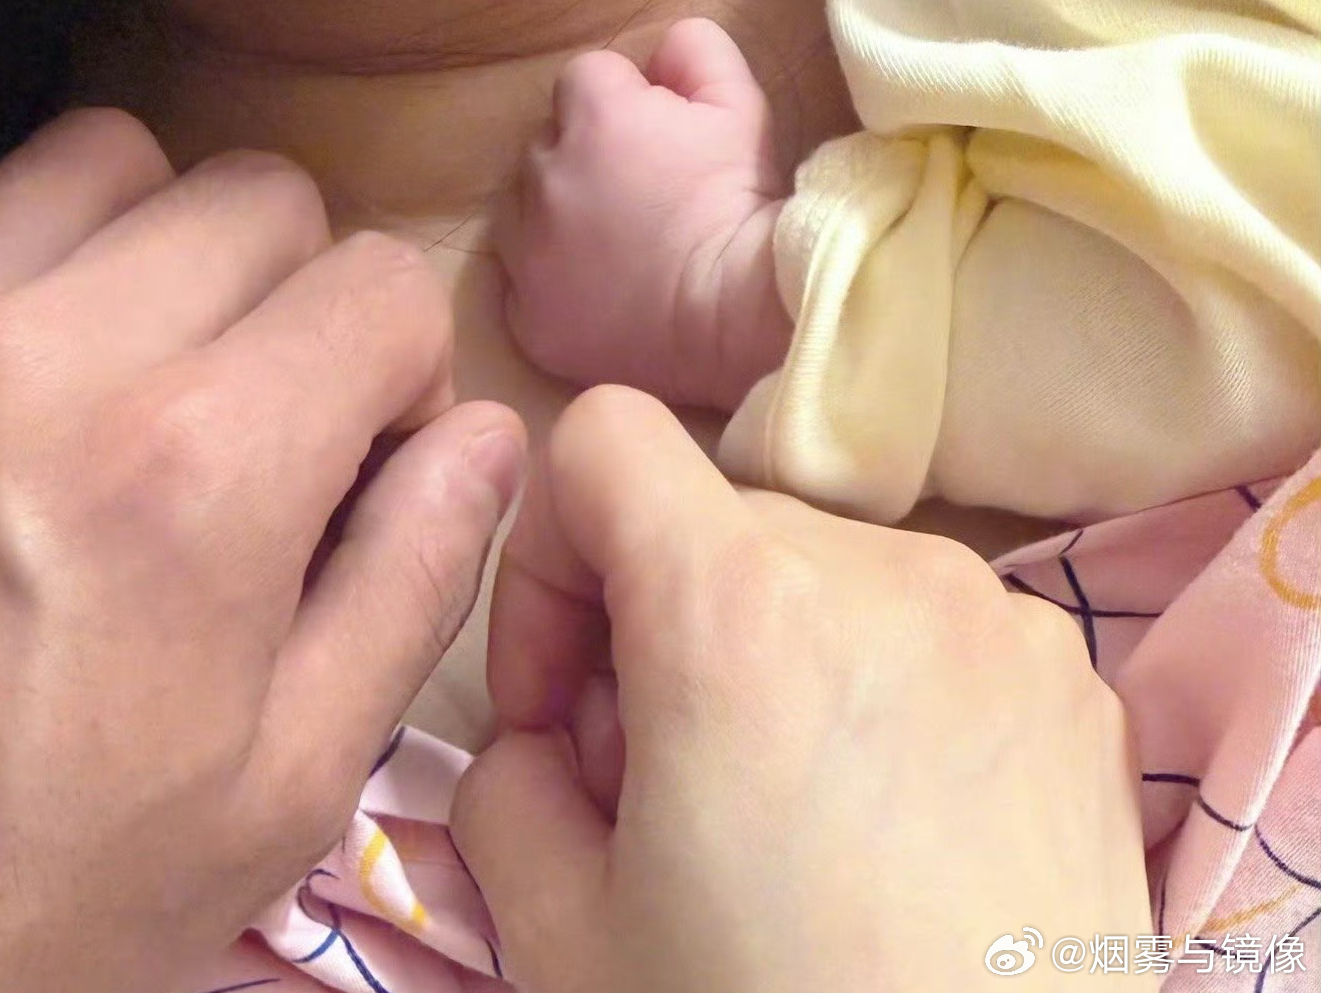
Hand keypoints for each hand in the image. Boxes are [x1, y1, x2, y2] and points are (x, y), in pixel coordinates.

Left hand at [0, 109, 524, 992]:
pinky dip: (22, 257)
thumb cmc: (33, 894)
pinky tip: (25, 380)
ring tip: (148, 382)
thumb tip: (480, 442)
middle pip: (256, 198)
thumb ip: (410, 585)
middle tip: (265, 427)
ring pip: (105, 160)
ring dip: (165, 253)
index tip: (358, 466)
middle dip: (299, 302)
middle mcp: (53, 360)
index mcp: (200, 475)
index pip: (378, 288)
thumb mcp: (283, 788)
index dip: (401, 379)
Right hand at [453, 386, 1154, 991]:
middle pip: (710, 525)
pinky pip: (929, 629)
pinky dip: (875, 691)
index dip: (545, 558)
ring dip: (765, 661)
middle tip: (655, 788)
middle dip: (650, 634)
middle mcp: (885, 572)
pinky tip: (887, 829)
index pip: (601, 439)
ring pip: (821, 577)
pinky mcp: (1077, 683)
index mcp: (734, 608)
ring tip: (781, 816)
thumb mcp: (556, 928)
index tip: (560, 699)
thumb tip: (547, 735)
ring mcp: (1001, 620)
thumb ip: (503, 781)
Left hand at [498, 19, 789, 410]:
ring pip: (522, 212)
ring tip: (614, 246)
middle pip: (547, 144)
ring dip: (555, 218)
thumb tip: (661, 52)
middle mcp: (543, 177)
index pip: (586, 80)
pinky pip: (523, 286)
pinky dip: (551, 286)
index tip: (661, 142)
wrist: (736, 317)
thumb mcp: (740, 105)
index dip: (627, 106)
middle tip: (640, 199)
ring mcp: (527, 254)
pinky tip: (600, 293)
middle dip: (583, 159)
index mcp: (591, 116)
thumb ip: (694, 52)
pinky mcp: (528, 319)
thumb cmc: (740, 206)